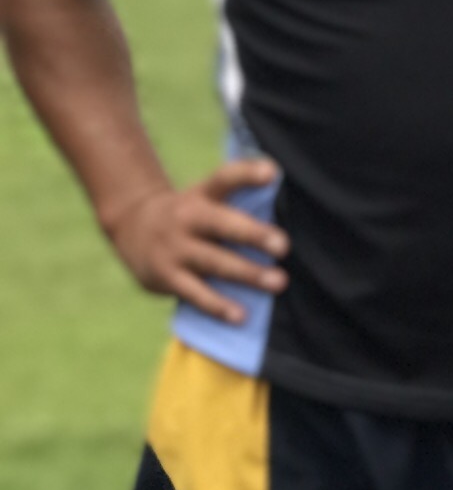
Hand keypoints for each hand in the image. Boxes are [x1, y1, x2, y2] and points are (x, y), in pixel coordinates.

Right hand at [110, 157, 285, 323]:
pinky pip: (195, 293)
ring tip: (278, 282)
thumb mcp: (208, 197)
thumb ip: (241, 196)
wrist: (131, 227)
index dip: (248, 174)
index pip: (225, 179)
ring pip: (214, 262)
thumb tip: (284, 200)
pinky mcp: (166, 276)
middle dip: (253, 234)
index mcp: (202, 195)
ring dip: (247, 273)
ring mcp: (174, 248)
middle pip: (222, 224)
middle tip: (283, 246)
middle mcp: (187, 218)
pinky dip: (218, 305)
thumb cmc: (191, 216)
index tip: (272, 172)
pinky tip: (240, 316)